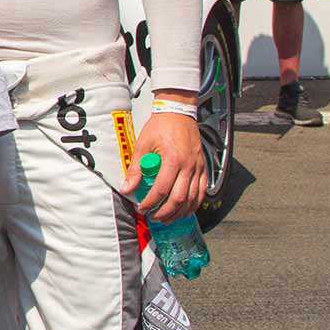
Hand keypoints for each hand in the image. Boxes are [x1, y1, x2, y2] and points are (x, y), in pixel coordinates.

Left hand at [131, 106, 203, 222]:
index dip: (151, 203)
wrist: (178, 112)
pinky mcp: (203, 167)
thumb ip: (135, 169)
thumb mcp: (143, 145)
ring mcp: (198, 167)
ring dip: (180, 212)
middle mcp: (188, 165)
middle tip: (154, 217)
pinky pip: (201, 191)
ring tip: (168, 218)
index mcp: (172, 159)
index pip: (161, 189)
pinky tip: (185, 210)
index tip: (142, 208)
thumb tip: (126, 188)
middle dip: (165, 212)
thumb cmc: (160, 126)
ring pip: (193, 199)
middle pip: (179, 198)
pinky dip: (194, 204)